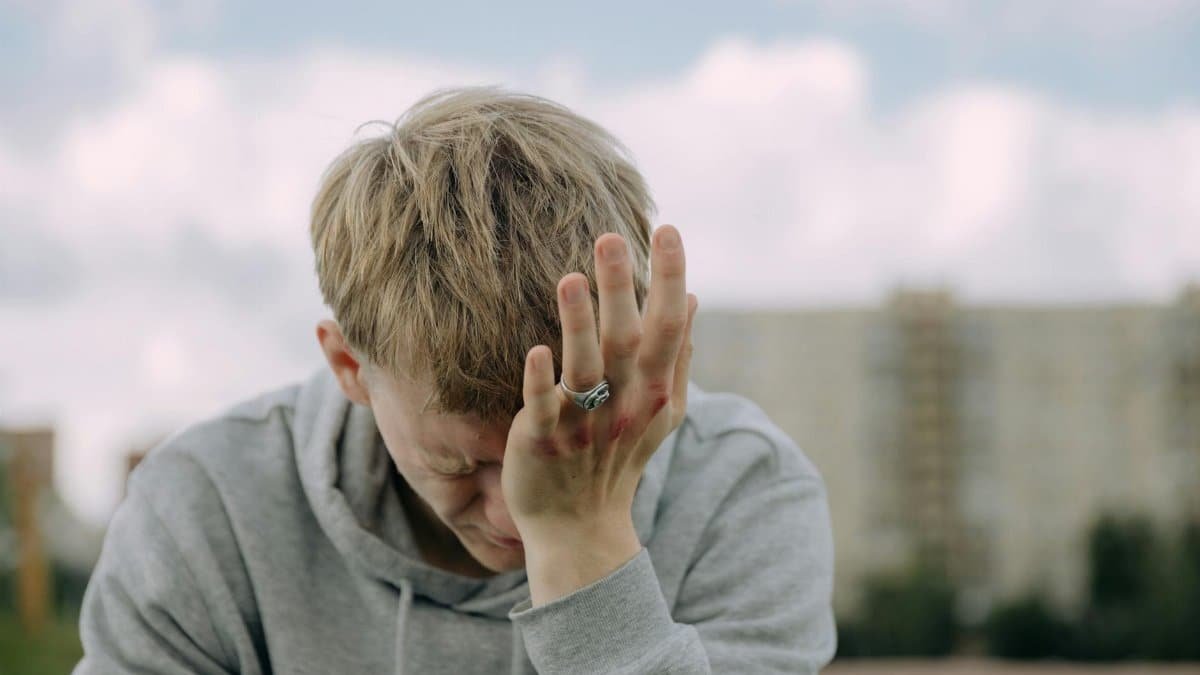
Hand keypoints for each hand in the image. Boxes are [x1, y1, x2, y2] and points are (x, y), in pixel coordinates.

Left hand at [502, 224, 697, 548]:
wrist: (580, 527)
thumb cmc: (619, 458)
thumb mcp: (661, 411)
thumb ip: (676, 355)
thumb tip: (693, 299)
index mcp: (654, 390)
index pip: (668, 324)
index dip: (670, 276)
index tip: (668, 228)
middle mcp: (624, 404)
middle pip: (627, 338)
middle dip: (622, 287)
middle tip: (611, 235)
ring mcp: (584, 424)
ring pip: (584, 368)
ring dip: (579, 324)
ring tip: (572, 278)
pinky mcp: (544, 442)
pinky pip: (544, 409)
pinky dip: (542, 382)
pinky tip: (536, 351)